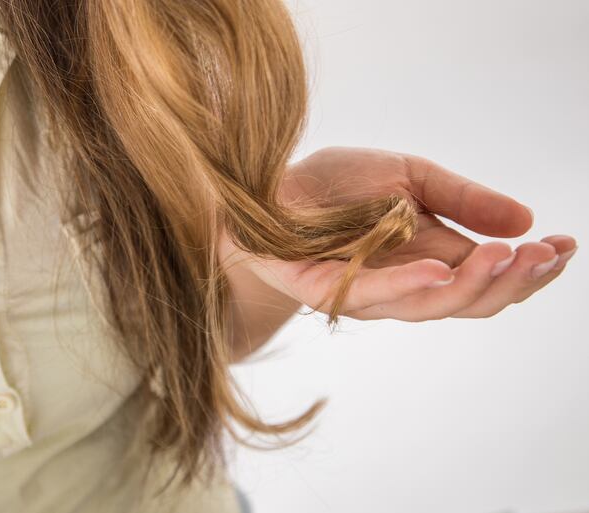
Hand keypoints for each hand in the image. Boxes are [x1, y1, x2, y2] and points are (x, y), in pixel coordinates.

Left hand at [218, 147, 577, 321]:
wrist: (263, 187)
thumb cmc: (334, 185)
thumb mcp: (409, 176)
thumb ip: (461, 199)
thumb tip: (526, 218)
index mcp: (427, 261)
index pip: (486, 279)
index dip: (528, 269)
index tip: (564, 245)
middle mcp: (399, 285)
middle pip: (465, 302)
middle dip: (510, 281)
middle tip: (541, 255)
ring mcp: (361, 292)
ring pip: (425, 305)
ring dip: (469, 285)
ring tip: (506, 259)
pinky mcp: (322, 288)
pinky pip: (367, 294)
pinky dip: (405, 285)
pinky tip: (438, 273)